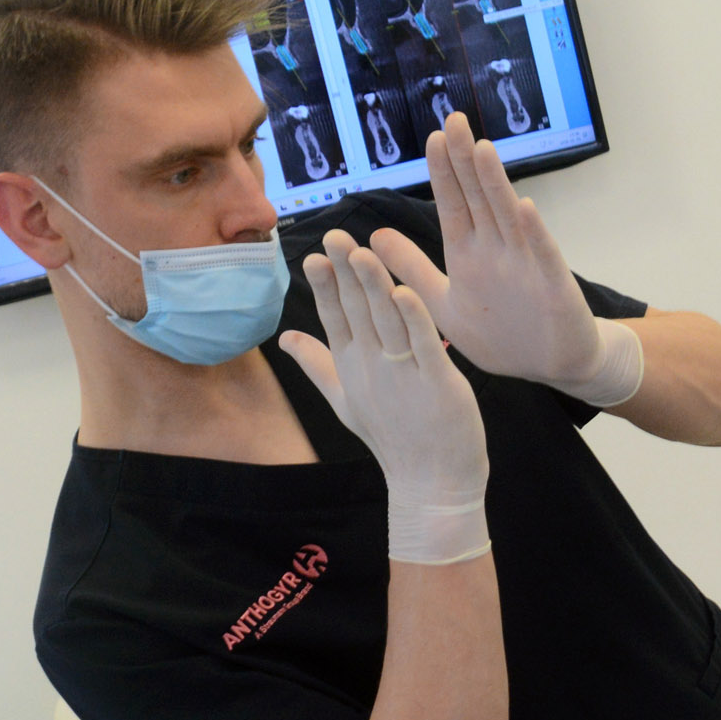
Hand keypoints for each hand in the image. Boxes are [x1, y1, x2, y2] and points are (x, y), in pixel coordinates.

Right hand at [280, 234, 489, 564]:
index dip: (326, 285)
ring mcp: (402, 376)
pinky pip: (422, 345)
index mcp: (351, 368)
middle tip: (336, 235)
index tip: (316, 253)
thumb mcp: (345, 401)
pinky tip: (403, 291)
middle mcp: (372, 368)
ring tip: (363, 252)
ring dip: (373, 286)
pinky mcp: (437, 384)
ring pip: (385, 321)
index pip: (333, 318)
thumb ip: (316, 364)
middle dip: (345, 272)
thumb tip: (284, 339)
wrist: (431, 483)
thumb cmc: (393, 439)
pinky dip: (413, 319)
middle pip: (356, 311)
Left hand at [369, 113, 641, 407]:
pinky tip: (524, 209)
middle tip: (454, 120)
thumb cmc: (501, 335)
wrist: (552, 365)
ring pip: (507, 217)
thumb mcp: (444, 304)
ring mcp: (526, 265)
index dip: (443, 172)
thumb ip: (412, 269)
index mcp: (468, 254)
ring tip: (482, 149)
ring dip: (495, 184)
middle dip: (465, 161)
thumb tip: (373, 237)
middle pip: (478, 198)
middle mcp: (496, 251)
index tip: (433, 137)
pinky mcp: (552, 287)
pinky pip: (542, 258)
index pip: (453, 204)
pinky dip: (534, 235)